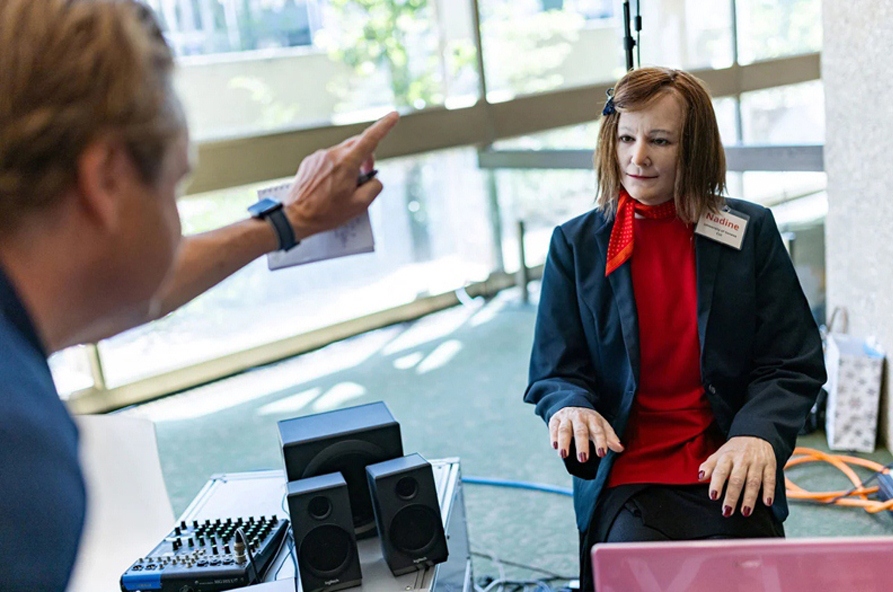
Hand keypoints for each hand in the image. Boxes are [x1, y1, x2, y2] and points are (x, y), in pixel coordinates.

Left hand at [284, 112, 398, 238]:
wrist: (296, 216)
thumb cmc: (327, 212)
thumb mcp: (359, 205)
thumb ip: (374, 188)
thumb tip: (374, 179)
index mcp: (347, 163)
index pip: (370, 138)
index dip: (384, 126)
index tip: (394, 116)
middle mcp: (332, 154)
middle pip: (357, 145)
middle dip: (367, 156)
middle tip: (366, 175)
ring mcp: (319, 156)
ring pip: (343, 153)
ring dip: (349, 165)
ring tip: (342, 188)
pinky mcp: (310, 161)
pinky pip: (329, 159)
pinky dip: (335, 169)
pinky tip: (329, 186)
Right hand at [548, 407, 623, 462]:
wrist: (572, 405)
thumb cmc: (589, 422)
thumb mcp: (601, 426)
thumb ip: (610, 437)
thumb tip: (620, 448)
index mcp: (593, 419)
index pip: (598, 430)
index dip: (600, 442)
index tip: (602, 454)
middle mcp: (579, 417)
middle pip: (580, 431)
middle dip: (582, 445)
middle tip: (583, 459)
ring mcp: (566, 418)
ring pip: (565, 430)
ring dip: (564, 442)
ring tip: (564, 455)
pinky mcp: (555, 420)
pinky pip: (553, 428)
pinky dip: (553, 437)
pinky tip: (555, 446)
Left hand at [699, 436, 774, 517]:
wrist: (755, 435)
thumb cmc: (734, 449)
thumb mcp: (719, 454)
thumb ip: (709, 465)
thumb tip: (700, 477)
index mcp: (727, 456)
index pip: (720, 470)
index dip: (716, 483)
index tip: (713, 496)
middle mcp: (742, 459)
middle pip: (737, 479)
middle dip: (732, 496)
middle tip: (727, 511)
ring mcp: (757, 463)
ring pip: (753, 482)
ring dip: (749, 498)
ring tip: (745, 512)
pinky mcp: (770, 465)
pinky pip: (770, 480)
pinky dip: (769, 492)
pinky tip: (767, 503)